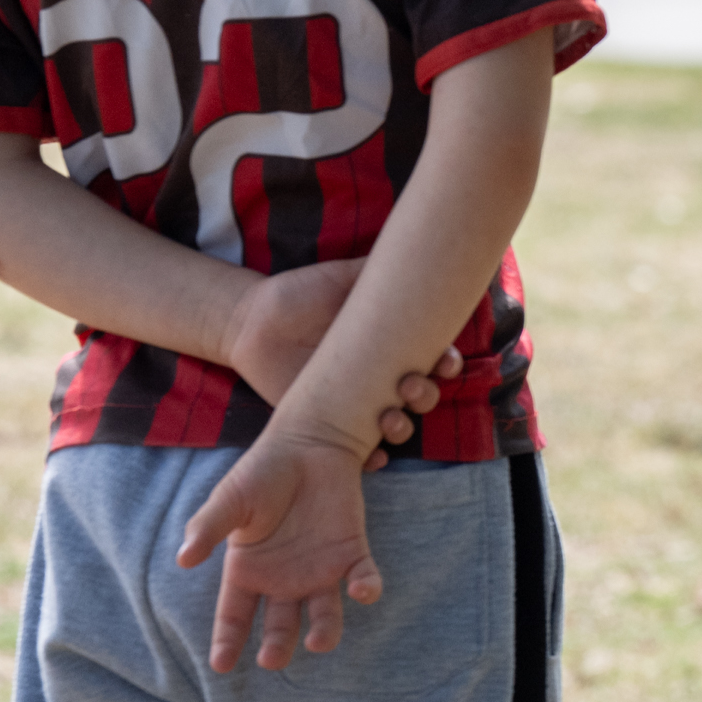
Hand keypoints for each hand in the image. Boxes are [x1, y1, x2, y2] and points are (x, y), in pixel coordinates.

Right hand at [176, 426, 381, 671]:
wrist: (308, 442)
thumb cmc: (262, 473)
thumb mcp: (230, 500)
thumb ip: (208, 529)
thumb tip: (183, 560)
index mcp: (248, 572)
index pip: (235, 617)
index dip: (227, 641)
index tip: (221, 665)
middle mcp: (283, 579)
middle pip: (280, 624)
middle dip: (277, 644)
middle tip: (272, 658)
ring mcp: (319, 568)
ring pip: (324, 612)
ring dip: (325, 630)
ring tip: (318, 642)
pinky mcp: (351, 551)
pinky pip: (362, 577)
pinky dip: (366, 587)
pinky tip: (363, 590)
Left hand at [222, 260, 461, 471]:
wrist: (254, 322)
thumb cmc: (303, 294)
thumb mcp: (342, 278)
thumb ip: (375, 267)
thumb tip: (416, 242)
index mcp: (391, 344)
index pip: (432, 358)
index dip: (446, 363)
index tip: (446, 359)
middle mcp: (380, 376)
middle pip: (422, 395)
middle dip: (427, 395)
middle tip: (409, 384)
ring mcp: (356, 404)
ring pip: (396, 425)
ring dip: (402, 427)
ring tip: (389, 418)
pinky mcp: (327, 425)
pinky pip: (357, 452)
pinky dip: (372, 459)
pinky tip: (375, 457)